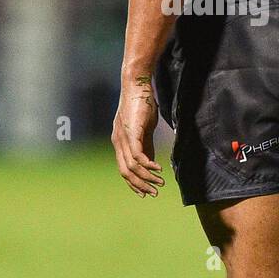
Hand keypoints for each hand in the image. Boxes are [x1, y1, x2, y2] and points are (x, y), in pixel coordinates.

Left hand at [112, 75, 163, 196]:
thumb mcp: (144, 128)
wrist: (137, 84)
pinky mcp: (132, 132)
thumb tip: (150, 162)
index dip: (134, 183)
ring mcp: (123, 138)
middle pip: (126, 172)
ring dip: (147, 177)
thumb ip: (146, 146)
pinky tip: (158, 169)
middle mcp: (118, 142)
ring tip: (160, 182)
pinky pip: (138, 155)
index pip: (124, 169)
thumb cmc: (141, 103)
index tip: (145, 192)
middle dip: (140, 185)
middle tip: (154, 193)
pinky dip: (148, 165)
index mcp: (119, 142)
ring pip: (132, 167)